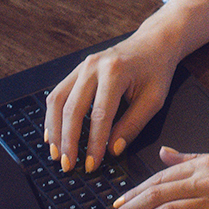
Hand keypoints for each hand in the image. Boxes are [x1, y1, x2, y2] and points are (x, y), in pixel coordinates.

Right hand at [43, 0, 208, 173]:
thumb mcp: (153, 99)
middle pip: (72, 108)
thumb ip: (133, 125)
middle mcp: (93, 66)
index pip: (99, 115)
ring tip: (57, 154)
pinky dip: (52, 117)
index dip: (94, 143)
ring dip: (55, 130)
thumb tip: (113, 150)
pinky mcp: (76, 70)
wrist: (152, 43)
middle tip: (68, 165)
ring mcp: (81, 66)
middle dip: (68, 141)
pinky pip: (58, 94)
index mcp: (115, 72)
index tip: (91, 165)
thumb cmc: (155, 71)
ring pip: (57, 100)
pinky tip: (53, 135)